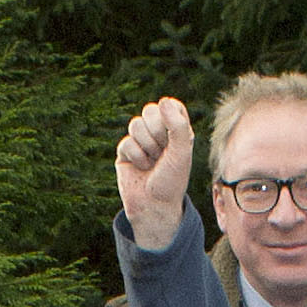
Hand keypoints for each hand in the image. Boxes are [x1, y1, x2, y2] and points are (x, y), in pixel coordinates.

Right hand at [115, 97, 197, 251]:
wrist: (155, 206)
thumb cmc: (172, 180)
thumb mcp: (182, 152)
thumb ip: (177, 125)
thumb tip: (163, 100)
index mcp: (176, 129)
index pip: (170, 105)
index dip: (170, 117)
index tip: (175, 137)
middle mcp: (158, 132)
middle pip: (150, 110)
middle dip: (157, 132)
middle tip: (163, 152)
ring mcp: (140, 141)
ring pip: (135, 124)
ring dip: (147, 146)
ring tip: (153, 162)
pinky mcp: (125, 151)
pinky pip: (126, 142)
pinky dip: (137, 156)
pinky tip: (142, 168)